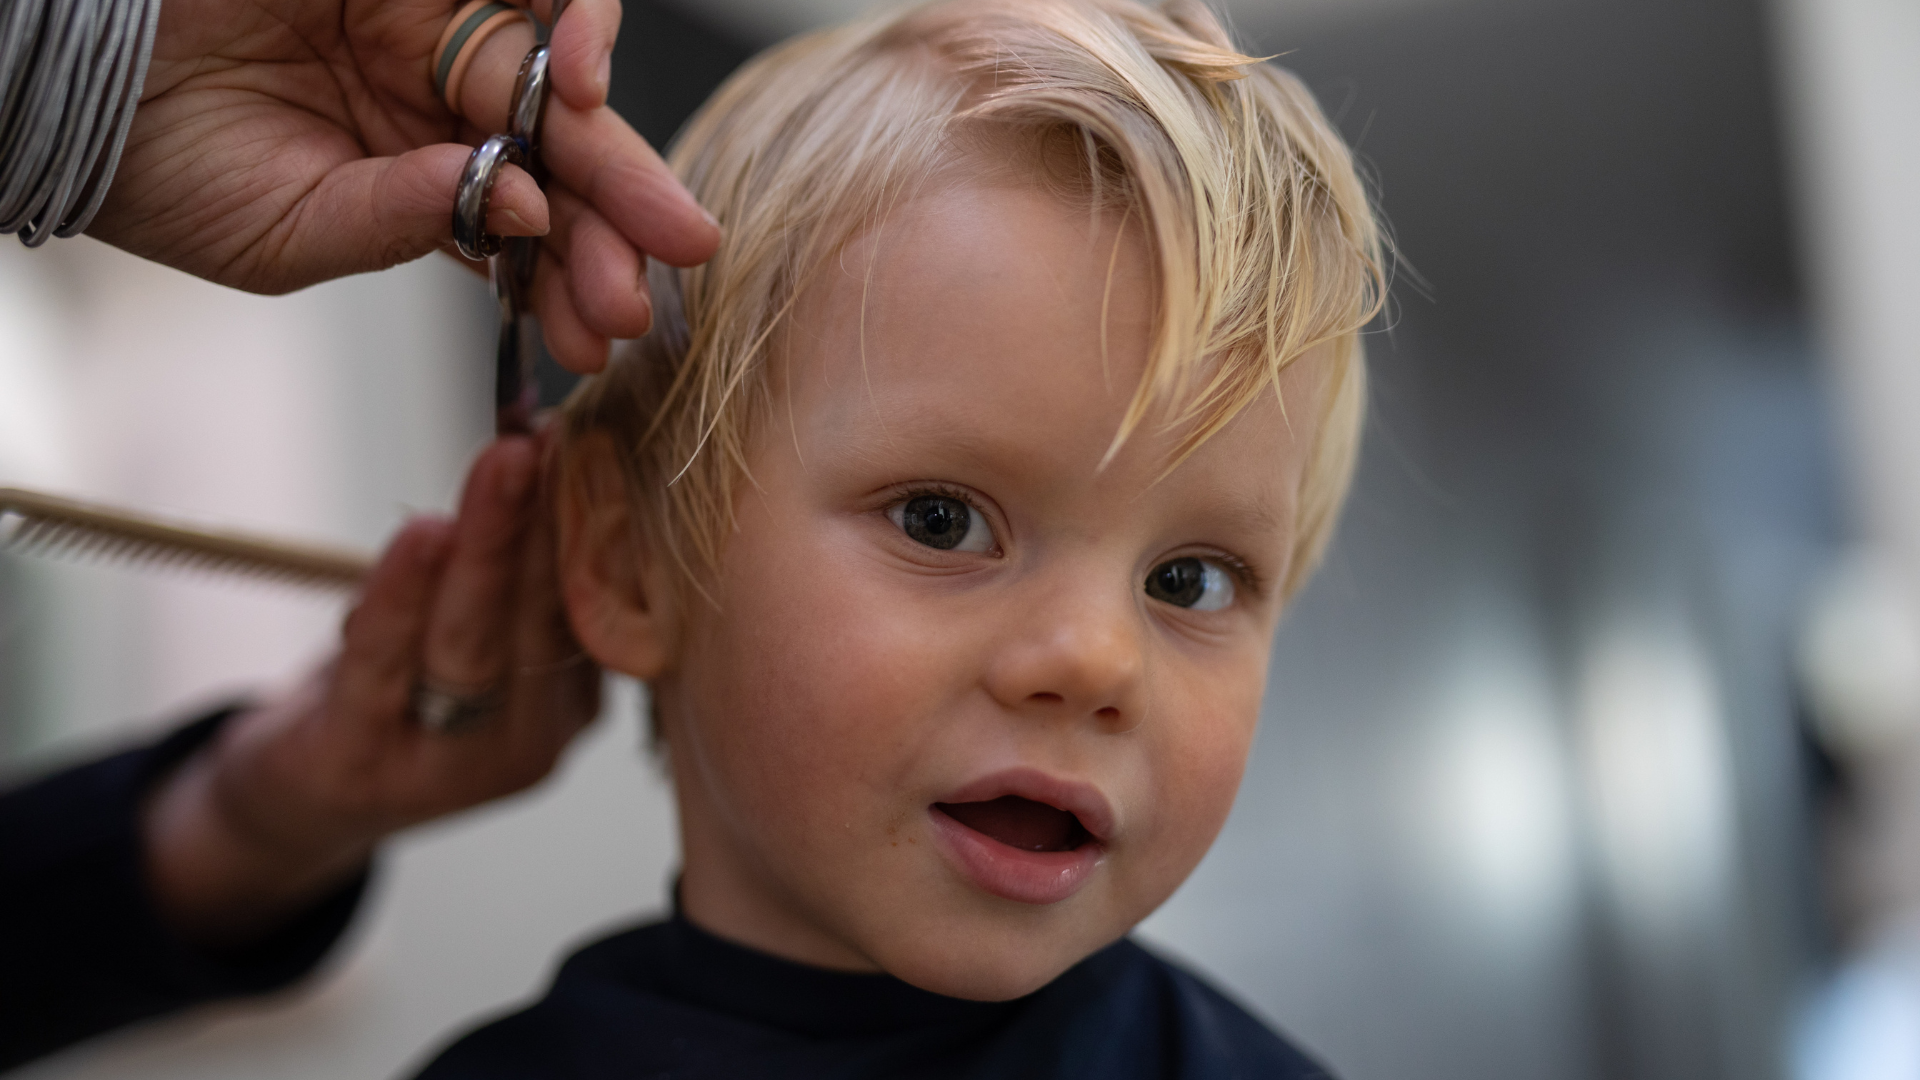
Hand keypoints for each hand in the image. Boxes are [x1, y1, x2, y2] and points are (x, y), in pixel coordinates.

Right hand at [89, 0, 717, 372]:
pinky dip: (568, 26)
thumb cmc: (158, 169)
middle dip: (619, 223)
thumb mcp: (288, 235)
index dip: (570, 279)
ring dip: (608, 147)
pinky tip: (578, 81)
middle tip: (661, 274)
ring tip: (649, 216)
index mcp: (419, 181)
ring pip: (554, 83)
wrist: (60, 78)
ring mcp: (431, 29)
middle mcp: (440, 105)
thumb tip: (510, 206)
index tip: (602, 337)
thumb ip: (400, 224)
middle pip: (562, 161)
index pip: (526, 233)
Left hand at [142, 437, 600, 947]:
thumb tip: (544, 435)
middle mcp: (529, 743)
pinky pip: (383, 663)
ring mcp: (450, 766)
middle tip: (558, 440)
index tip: (596, 439)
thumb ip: (515, 564)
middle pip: (544, 619)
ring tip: (506, 465)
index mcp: (571, 706)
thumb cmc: (397, 692)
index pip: (596, 607)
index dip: (597, 521)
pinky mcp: (362, 764)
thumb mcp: (472, 632)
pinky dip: (402, 592)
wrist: (300, 801)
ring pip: (473, 641)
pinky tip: (423, 533)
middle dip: (550, 518)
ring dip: (491, 544)